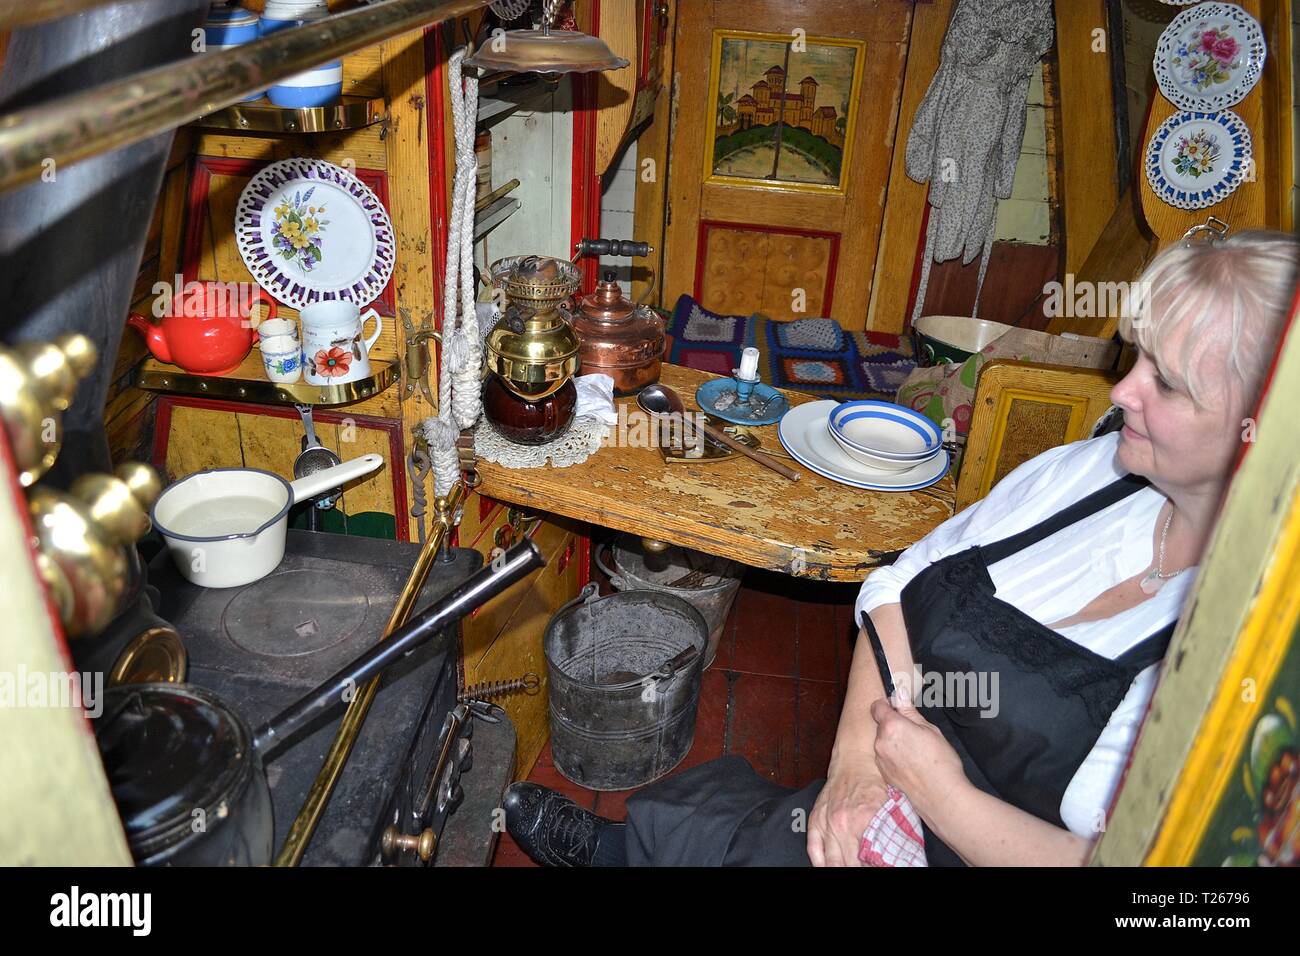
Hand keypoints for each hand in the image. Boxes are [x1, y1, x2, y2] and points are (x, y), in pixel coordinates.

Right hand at [807, 764, 888, 866]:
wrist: (853, 760)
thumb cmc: (872, 780)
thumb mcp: (887, 805)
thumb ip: (887, 830)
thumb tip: (891, 853)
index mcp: (863, 819)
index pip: (867, 858)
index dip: (872, 866)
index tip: (877, 866)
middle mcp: (841, 823)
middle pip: (848, 863)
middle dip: (856, 869)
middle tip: (864, 868)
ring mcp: (826, 822)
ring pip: (831, 860)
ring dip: (840, 868)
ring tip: (848, 869)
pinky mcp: (816, 818)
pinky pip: (813, 847)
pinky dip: (819, 862)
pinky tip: (825, 868)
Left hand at [869, 688, 965, 817]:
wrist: (941, 796)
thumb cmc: (940, 761)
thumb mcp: (930, 730)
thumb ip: (910, 712)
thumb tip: (899, 695)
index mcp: (892, 726)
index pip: (877, 707)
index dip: (887, 705)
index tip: (898, 708)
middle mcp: (880, 742)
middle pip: (881, 726)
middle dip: (894, 726)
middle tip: (914, 733)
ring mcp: (880, 759)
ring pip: (883, 742)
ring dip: (893, 743)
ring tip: (915, 752)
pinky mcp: (883, 773)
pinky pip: (885, 758)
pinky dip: (894, 757)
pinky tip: (911, 764)